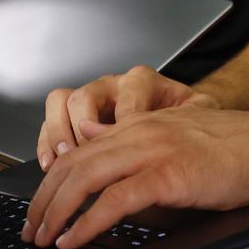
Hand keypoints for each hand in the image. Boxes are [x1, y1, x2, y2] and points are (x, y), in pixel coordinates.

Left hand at [19, 103, 248, 248]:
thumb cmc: (240, 154)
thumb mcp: (182, 151)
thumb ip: (147, 166)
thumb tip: (116, 204)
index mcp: (141, 125)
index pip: (79, 151)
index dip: (52, 183)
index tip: (41, 210)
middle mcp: (141, 132)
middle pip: (73, 164)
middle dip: (45, 201)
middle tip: (31, 231)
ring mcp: (155, 150)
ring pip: (85, 178)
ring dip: (57, 213)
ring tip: (44, 239)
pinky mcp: (171, 173)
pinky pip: (116, 199)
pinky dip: (89, 223)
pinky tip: (76, 240)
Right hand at [35, 65, 215, 169]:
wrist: (195, 130)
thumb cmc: (196, 127)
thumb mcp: (200, 123)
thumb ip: (186, 126)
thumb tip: (161, 141)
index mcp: (147, 84)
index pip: (130, 91)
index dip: (124, 116)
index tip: (123, 136)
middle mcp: (115, 87)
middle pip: (86, 94)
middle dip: (78, 126)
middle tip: (81, 153)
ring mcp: (94, 100)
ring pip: (62, 102)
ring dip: (58, 132)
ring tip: (62, 159)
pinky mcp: (78, 118)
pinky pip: (52, 122)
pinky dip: (48, 143)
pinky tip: (51, 164)